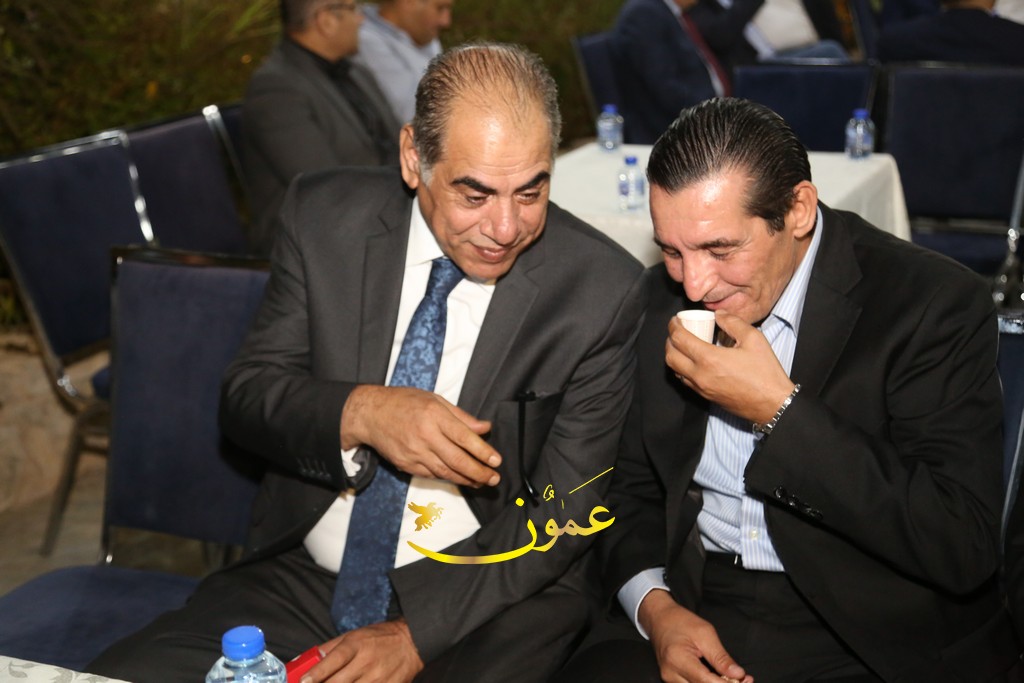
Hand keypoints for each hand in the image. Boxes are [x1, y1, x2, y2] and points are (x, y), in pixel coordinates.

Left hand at [301, 619, 423, 682]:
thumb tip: (307, 660)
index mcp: (356, 644)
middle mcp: (366, 662)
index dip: (315, 674)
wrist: (412, 643)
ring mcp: (377, 678)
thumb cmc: (379, 638)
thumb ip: (330, 648)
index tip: (303, 681)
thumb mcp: (353, 635)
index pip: (332, 661)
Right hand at [340, 385, 500, 487]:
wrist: (370, 414)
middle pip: (457, 460)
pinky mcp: (406, 465)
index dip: (483, 451)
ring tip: (481, 482)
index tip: (496, 460)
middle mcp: (425, 436)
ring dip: (466, 480)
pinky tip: (459, 478)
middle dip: (479, 472)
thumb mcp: (434, 400)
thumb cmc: (404, 402)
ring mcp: (414, 453)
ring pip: (445, 472)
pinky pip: (431, 475)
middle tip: (494, 479)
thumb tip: (484, 428)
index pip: (464, 437)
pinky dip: (447, 478)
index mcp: (434, 415)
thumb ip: (461, 416)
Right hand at [639, 590, 752, 682]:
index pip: (707, 681)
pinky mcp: (673, 681)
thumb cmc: (680, 622)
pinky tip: (721, 679)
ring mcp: (670, 679)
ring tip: (735, 679)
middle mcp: (671, 674)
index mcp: (678, 659)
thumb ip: (721, 657)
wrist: (660, 619)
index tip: (744, 680)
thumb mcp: (705, 633)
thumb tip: (738, 674)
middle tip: (744, 680)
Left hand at [666, 311, 794, 424]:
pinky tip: (693, 360)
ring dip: (674, 355)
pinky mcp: (706, 397)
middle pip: (670, 356)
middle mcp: (700, 375)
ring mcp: (701, 388)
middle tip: (677, 330)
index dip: (673, 326)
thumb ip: (733, 322)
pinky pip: (685, 380)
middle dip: (670, 340)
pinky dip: (682, 368)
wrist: (772, 404)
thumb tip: (718, 314)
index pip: (679, 339)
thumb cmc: (765, 373)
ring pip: (675, 370)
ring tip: (683, 344)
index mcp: (709, 359)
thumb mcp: (753, 339)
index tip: (676, 319)